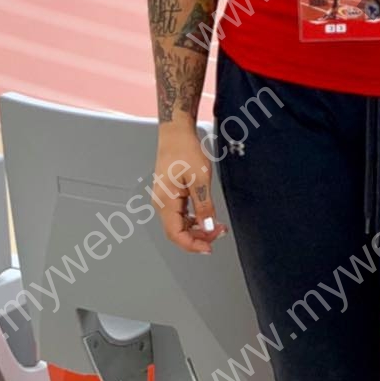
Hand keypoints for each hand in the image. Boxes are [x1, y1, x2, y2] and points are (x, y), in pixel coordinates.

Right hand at [151, 121, 229, 254]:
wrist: (176, 132)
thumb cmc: (184, 150)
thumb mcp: (200, 179)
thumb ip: (204, 206)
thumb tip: (208, 227)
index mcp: (165, 201)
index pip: (176, 235)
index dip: (193, 245)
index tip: (210, 248)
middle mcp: (160, 203)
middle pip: (177, 232)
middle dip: (198, 237)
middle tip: (219, 233)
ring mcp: (163, 199)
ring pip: (178, 224)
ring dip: (196, 229)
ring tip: (216, 226)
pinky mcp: (169, 194)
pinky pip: (179, 215)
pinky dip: (193, 220)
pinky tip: (205, 216)